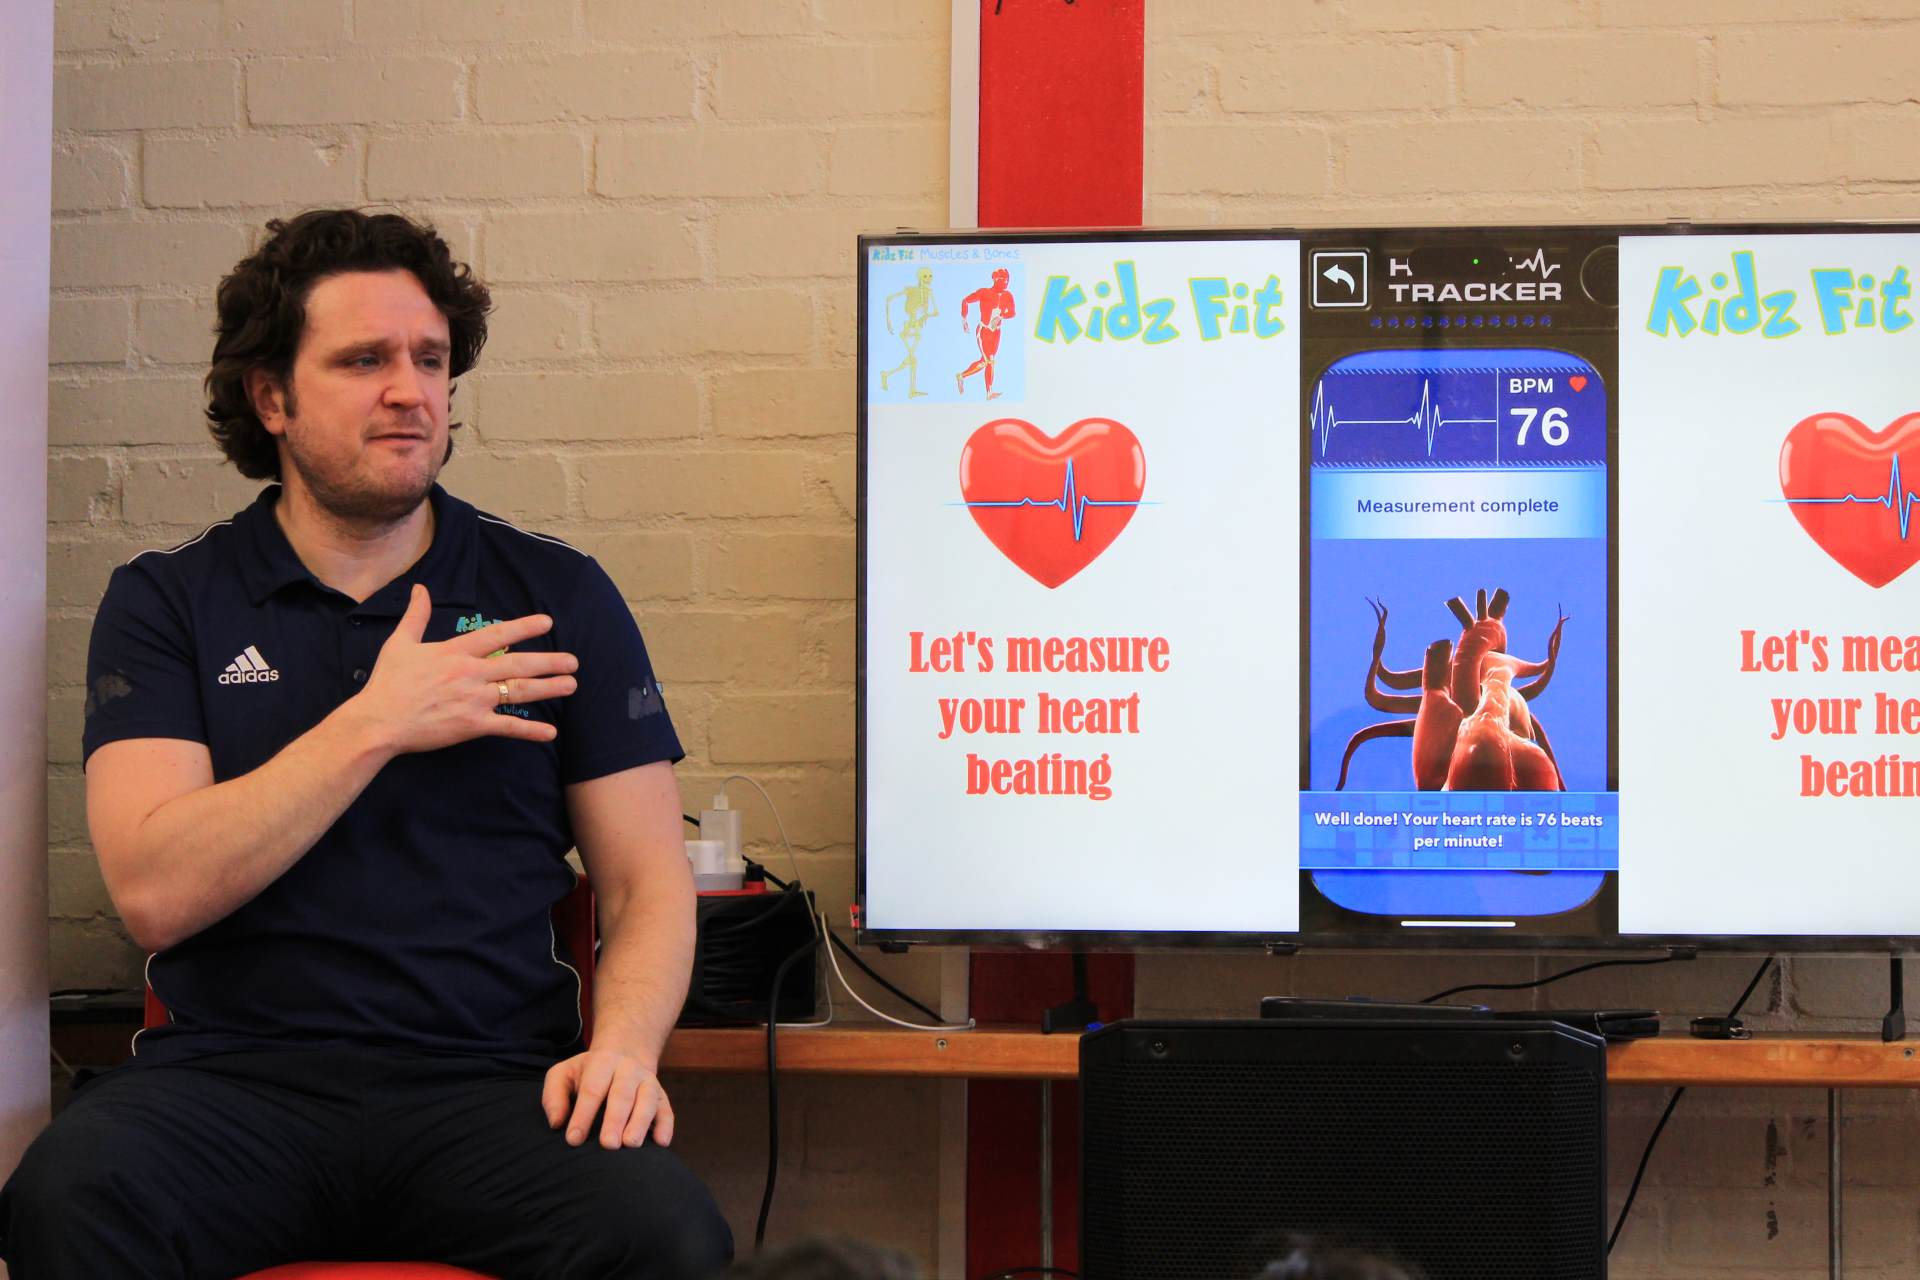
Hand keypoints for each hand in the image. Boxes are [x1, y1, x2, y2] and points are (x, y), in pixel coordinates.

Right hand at [356, 584, 577, 753]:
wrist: (378, 721)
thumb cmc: (388, 683)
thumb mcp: (400, 642)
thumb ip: (416, 615)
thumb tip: (420, 588)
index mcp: (455, 651)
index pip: (497, 634)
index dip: (524, 627)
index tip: (547, 622)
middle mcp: (469, 673)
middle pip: (517, 664)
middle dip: (549, 662)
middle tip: (574, 661)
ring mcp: (473, 699)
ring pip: (518, 692)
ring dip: (548, 688)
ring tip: (571, 685)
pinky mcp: (471, 725)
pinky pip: (507, 727)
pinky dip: (530, 730)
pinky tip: (551, 732)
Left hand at [543, 1047, 674, 1148]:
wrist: (623, 1054)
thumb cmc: (587, 1073)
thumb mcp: (564, 1074)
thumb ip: (554, 1096)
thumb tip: (557, 1123)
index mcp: (602, 1063)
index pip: (592, 1090)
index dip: (583, 1115)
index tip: (574, 1140)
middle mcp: (628, 1070)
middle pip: (622, 1094)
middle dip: (615, 1120)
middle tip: (608, 1145)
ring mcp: (648, 1082)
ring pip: (647, 1100)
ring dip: (641, 1122)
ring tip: (631, 1144)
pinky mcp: (661, 1096)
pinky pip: (666, 1110)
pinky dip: (666, 1125)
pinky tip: (661, 1142)